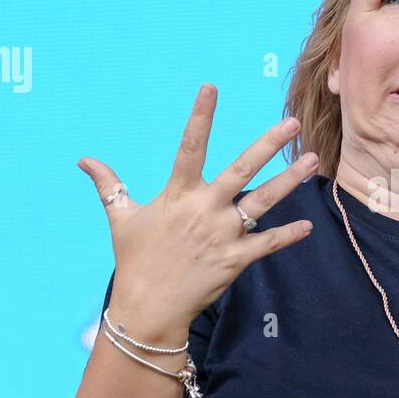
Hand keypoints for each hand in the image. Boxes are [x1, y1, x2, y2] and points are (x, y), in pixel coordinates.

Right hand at [77, 84, 317, 332]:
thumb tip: (85, 161)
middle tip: (292, 122)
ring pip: (263, 202)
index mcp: (178, 194)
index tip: (211, 88)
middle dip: (268, 144)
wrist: (148, 309)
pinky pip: (267, 244)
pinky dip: (288, 235)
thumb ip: (110, 186)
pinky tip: (308, 225)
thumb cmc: (134, 261)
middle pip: (242, 169)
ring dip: (290, 180)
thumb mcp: (121, 219)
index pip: (190, 146)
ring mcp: (223, 234)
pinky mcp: (235, 260)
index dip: (201, 116)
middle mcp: (204, 209)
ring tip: (313, 160)